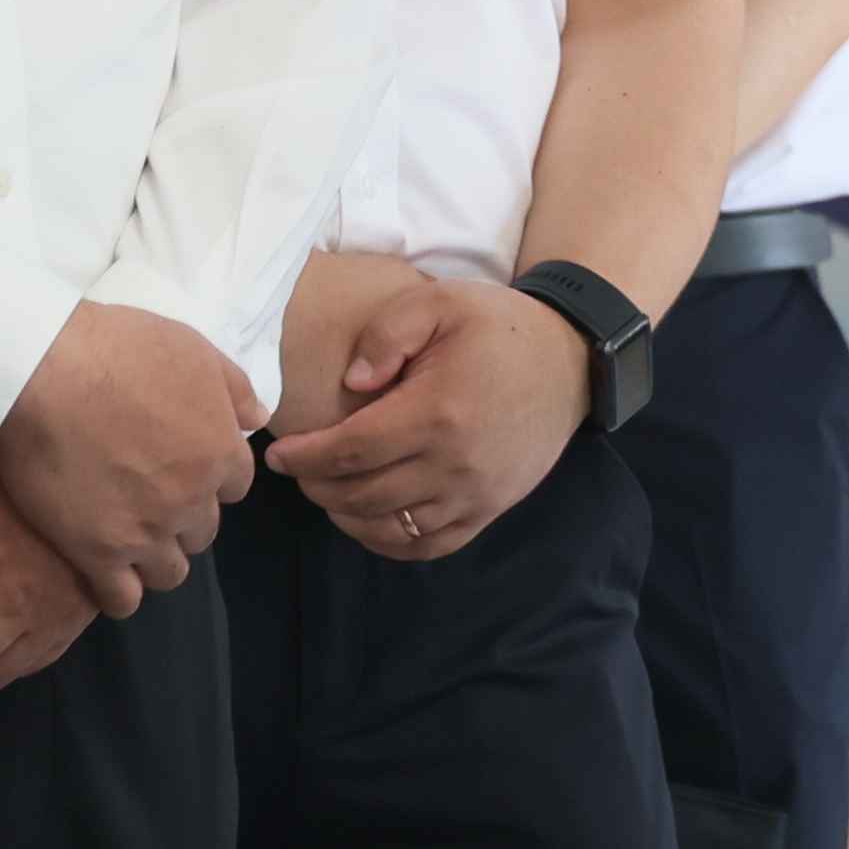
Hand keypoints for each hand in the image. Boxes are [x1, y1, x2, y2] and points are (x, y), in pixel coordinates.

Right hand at [0, 300, 264, 611]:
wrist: (44, 371)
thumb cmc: (119, 348)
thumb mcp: (194, 350)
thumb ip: (234, 388)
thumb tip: (258, 419)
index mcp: (219, 452)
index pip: (235, 486)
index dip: (210, 477)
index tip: (184, 468)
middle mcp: (191, 499)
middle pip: (203, 530)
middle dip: (184, 516)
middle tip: (149, 499)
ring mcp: (146, 532)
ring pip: (171, 572)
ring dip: (156, 558)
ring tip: (128, 539)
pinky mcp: (98, 555)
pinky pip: (124, 600)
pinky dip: (120, 592)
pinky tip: (105, 573)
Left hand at [260, 274, 588, 560]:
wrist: (569, 360)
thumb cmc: (498, 327)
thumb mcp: (439, 303)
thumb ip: (386, 334)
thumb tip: (352, 385)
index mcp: (436, 412)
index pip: (351, 451)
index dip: (305, 458)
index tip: (279, 454)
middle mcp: (454, 464)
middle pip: (362, 495)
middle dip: (317, 486)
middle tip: (300, 469)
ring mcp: (474, 494)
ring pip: (389, 528)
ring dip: (346, 515)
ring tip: (329, 490)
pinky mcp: (489, 510)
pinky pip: (427, 545)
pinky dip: (388, 540)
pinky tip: (368, 519)